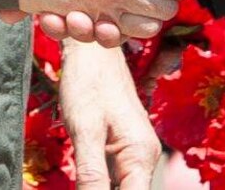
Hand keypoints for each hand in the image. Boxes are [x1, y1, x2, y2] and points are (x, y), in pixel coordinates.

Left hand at [58, 40, 158, 189]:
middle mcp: (144, 157)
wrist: (92, 49)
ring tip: (80, 178)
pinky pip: (113, 177)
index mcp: (141, 155)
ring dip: (98, 189)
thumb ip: (91, 174)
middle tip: (79, 183)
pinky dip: (97, 184)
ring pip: (120, 188)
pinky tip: (81, 181)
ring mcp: (135, 153)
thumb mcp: (85, 130)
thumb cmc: (88, 82)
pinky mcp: (123, 148)